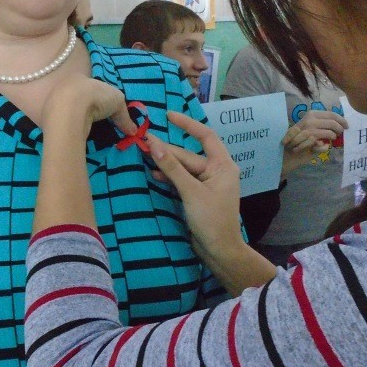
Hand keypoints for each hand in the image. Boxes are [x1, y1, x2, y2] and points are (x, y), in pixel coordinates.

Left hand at [43, 74, 136, 137]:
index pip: (89, 88)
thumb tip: (133, 131)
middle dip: (87, 109)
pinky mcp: (49, 119)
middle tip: (97, 122)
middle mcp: (64, 88)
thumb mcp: (117, 101)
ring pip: (68, 112)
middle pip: (78, 100)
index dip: (97, 98)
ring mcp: (54, 103)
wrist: (69, 108)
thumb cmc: (95, 96)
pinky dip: (70, 128)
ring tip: (89, 130)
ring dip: (77, 119)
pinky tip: (77, 134)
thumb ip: (125, 117)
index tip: (104, 110)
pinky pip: (62, 124)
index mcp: (79, 78)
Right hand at [147, 112, 275, 294]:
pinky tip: (155, 175)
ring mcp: (207, 183)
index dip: (187, 124)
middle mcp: (217, 171)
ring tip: (144, 156)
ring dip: (166, 164)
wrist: (219, 250)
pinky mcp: (198, 195)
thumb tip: (154, 145)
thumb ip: (172, 168)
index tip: (169, 115)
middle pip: (189, 155)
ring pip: (183, 168)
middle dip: (168, 150)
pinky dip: (170, 177)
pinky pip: (183, 180)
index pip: (205, 136)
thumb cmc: (211, 220)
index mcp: (223, 165)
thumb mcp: (190, 192)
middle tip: (143, 141)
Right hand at [280, 110, 347, 176]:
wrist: (286, 149)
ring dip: (332, 138)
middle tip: (340, 134)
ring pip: (330, 134)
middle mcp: (310, 120)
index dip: (341, 120)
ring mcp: (310, 130)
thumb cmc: (299, 137)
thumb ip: (322, 125)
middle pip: (333, 123)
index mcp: (312, 114)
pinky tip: (319, 146)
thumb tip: (339, 125)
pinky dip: (324, 147)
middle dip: (339, 129)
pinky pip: (324, 145)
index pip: (331, 114)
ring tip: (330, 140)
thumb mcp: (311, 127)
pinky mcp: (309, 141)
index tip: (347, 126)